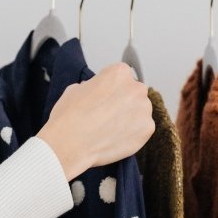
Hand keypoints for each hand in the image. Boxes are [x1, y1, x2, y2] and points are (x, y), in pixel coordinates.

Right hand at [37, 62, 154, 180]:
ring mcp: (144, 109)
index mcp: (118, 73)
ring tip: (109, 127)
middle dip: (123, 101)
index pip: (121, 75)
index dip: (110, 87)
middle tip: (106, 113)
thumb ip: (93, 86)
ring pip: (139, 110)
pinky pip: (142, 128)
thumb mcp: (75, 89)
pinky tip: (115, 136)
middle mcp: (135, 88)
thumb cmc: (69, 117)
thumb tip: (97, 91)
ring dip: (129, 117)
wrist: (70, 144)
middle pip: (133, 92)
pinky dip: (132, 133)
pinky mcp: (147, 129)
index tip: (104, 96)